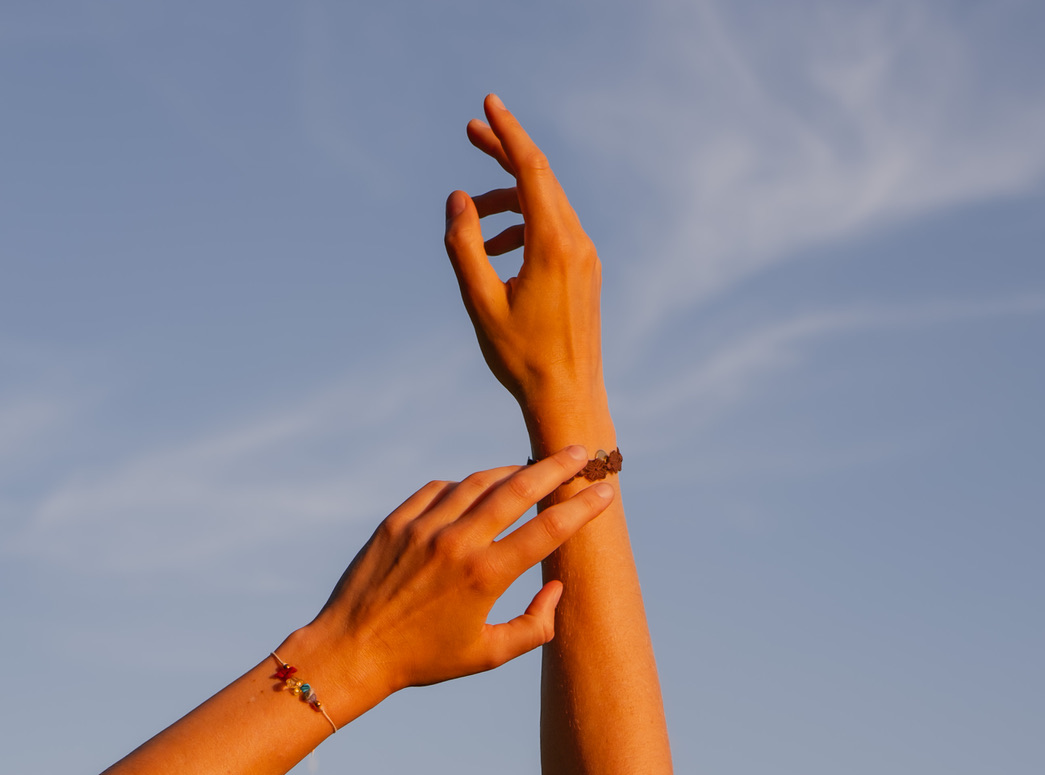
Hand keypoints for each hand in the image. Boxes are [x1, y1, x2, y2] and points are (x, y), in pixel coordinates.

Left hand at [293, 447, 612, 718]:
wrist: (353, 651)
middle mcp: (457, 543)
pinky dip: (464, 488)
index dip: (583, 508)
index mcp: (485, 577)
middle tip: (578, 452)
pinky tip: (475, 494)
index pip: (548, 530)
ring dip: (509, 472)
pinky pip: (440, 490)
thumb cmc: (425, 660)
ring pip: (478, 482)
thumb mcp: (487, 655)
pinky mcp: (397, 520)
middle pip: (518, 488)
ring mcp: (424, 526)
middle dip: (555, 467)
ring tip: (529, 471)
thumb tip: (556, 588)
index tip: (605, 492)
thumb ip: (534, 627)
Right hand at [444, 94, 604, 438]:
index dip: (507, 132)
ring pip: (546, 205)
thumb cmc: (521, 359)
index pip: (531, 168)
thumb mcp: (480, 303)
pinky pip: (554, 230)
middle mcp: (576, 243)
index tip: (487, 105)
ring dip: (508, 200)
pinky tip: (495, 252)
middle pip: (540, 177)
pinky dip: (523, 226)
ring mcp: (585, 257)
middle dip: (504, 152)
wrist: (568, 398)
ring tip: (471, 218)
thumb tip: (458, 199)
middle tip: (471, 131)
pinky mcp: (586, 272)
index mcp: (552, 245)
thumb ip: (464, 246)